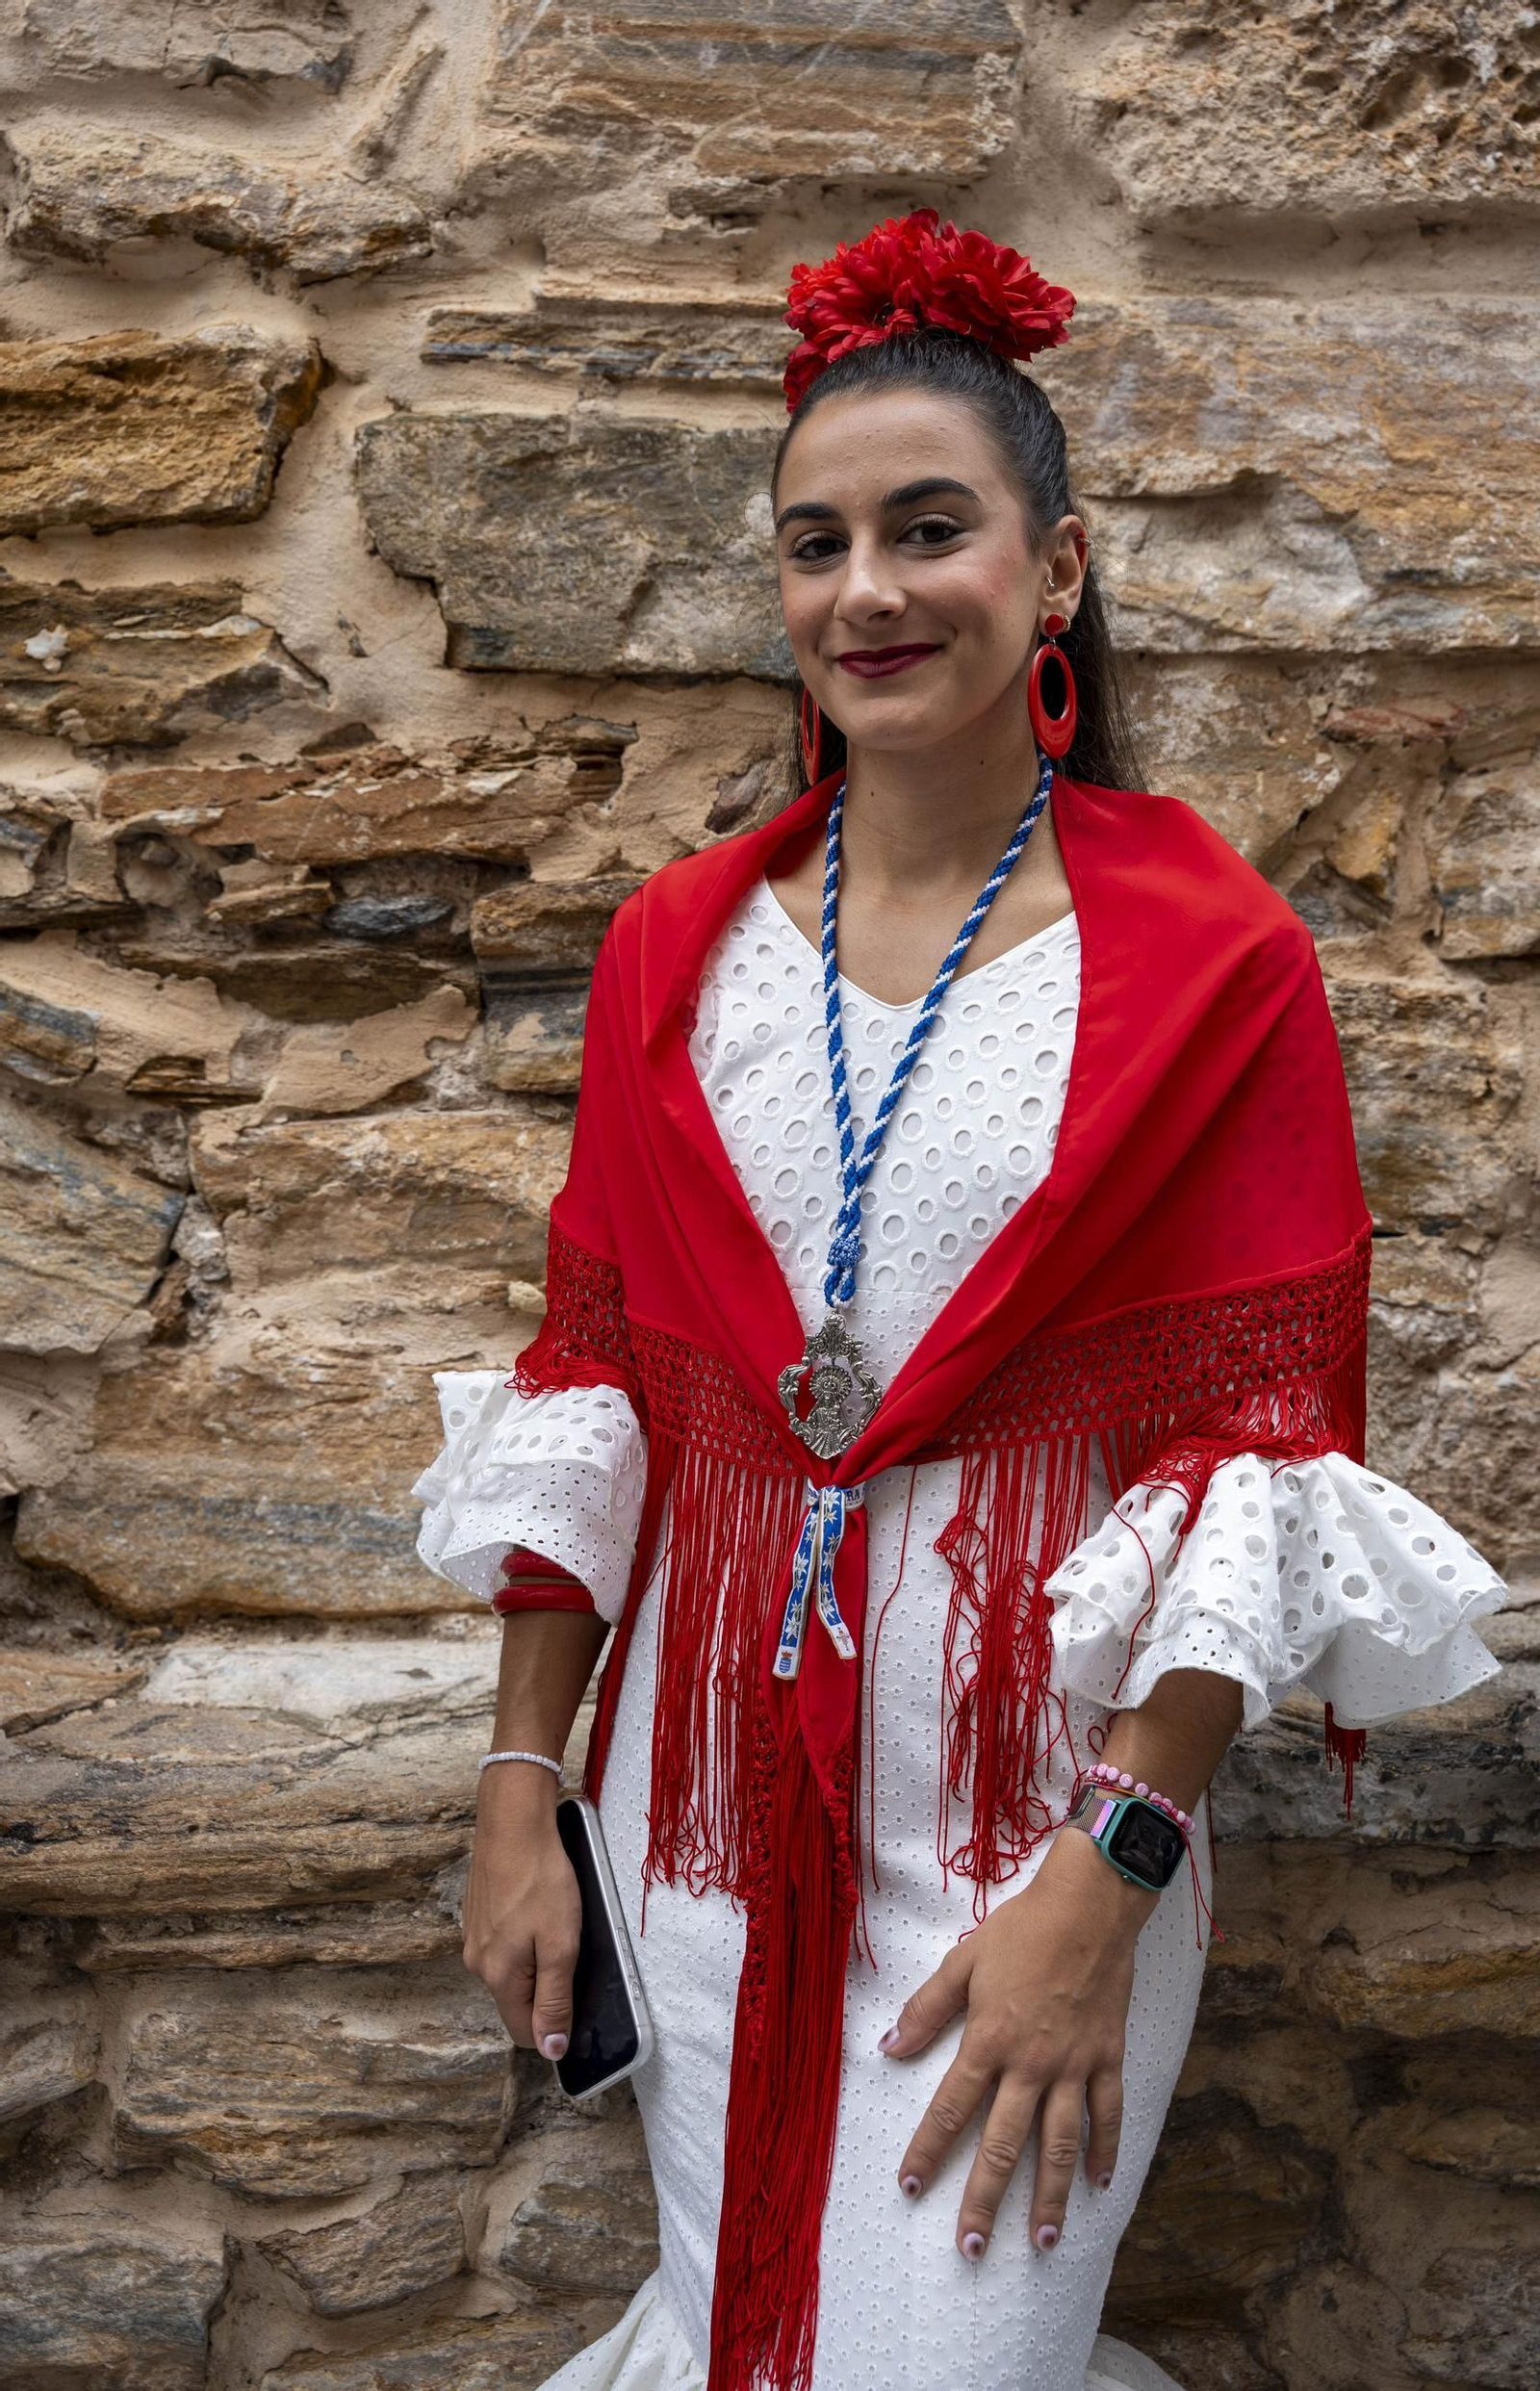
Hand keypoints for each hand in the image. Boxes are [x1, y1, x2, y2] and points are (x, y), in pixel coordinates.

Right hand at [461, 1764, 580, 2060]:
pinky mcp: (477, 1914)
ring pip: (511, 1971)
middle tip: (571, 1949)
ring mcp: (473, 1937)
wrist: (513, 1822)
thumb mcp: (560, 1945)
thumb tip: (551, 2051)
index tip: (577, 1994)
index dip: (553, 2026)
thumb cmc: (541, 1880)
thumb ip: (555, 2000)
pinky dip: (524, 1936)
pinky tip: (538, 1908)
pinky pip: (504, 1943)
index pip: (524, 2032)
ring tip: (556, 1924)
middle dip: (546, 1988)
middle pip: (517, 2001)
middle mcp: (478, 1963)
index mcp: (498, 1977)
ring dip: (535, 1960)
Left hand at [882, 1827, 1155, 2258]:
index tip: (909, 2188)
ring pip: (1059, 2145)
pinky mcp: (1108, 2058)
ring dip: (1049, 2196)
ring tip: (1042, 2241)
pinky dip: (1106, 2150)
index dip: (928, 2150)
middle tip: (971, 2248)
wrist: (1090, 1906)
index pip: (951, 2108)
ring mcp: (1074, 2066)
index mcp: (989, 2040)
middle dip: (985, 2199)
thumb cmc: (1022, 1929)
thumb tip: (888, 2048)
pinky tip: (1099, 2185)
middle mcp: (1031, 2065)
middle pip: (1002, 2144)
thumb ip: (926, 2009)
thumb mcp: (964, 1961)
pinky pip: (1107, 2114)